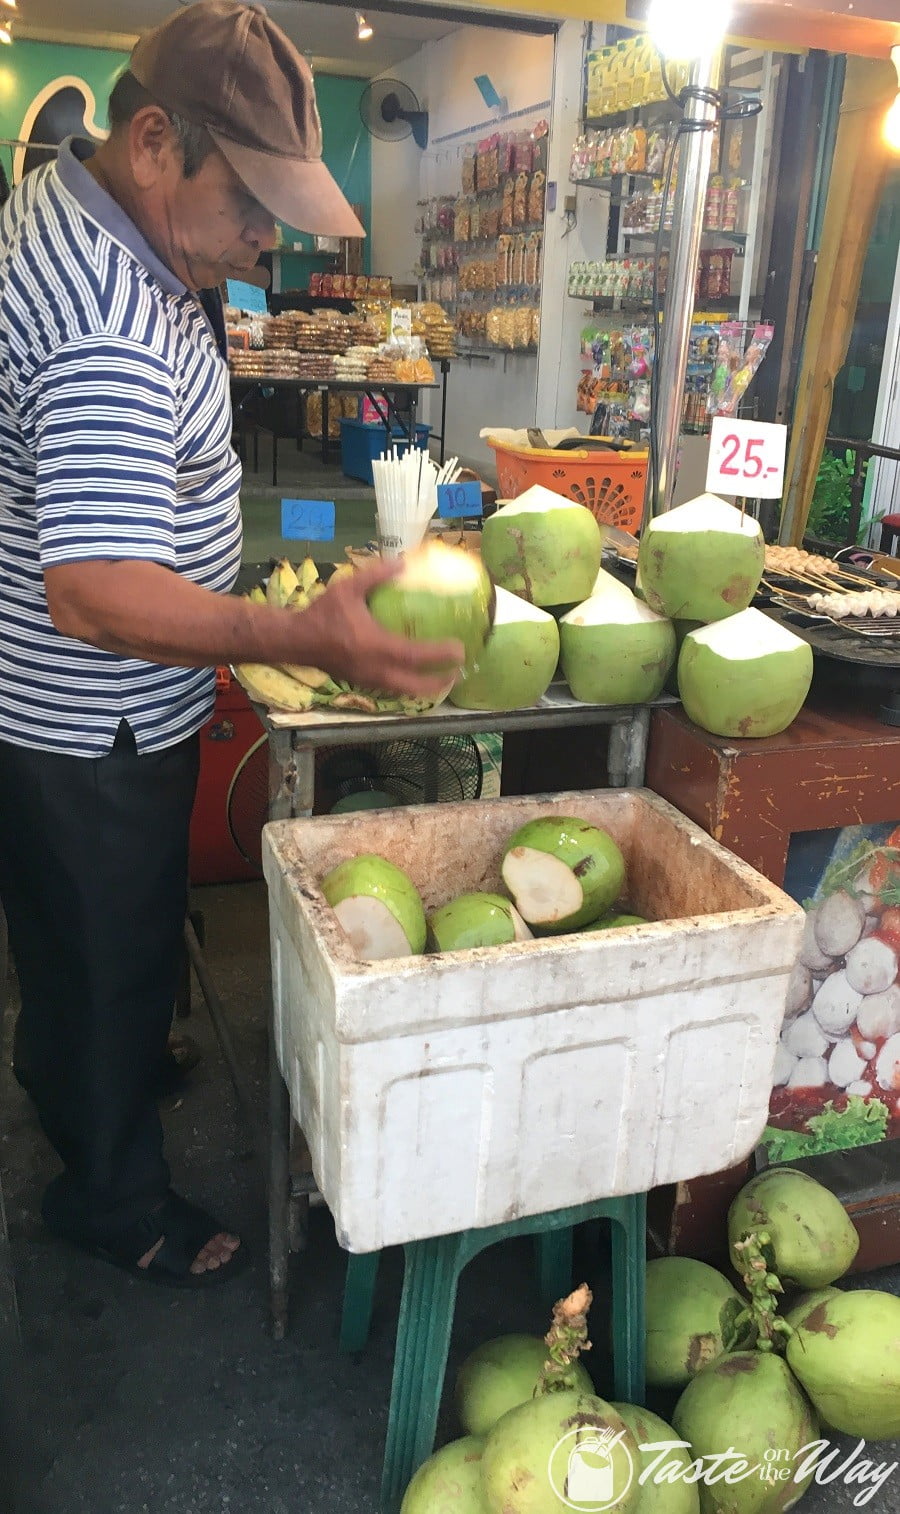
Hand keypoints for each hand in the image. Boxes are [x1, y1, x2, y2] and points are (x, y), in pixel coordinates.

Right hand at [292, 558, 464, 696]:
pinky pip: (391, 689)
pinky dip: (407, 685)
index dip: (440, 655)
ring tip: (442, 679)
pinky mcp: (361, 683)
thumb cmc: (322, 614)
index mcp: (375, 646)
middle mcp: (374, 669)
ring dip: (425, 688)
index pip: (415, 655)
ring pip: (403, 691)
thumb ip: (376, 574)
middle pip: (415, 686)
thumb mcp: (347, 588)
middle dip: (439, 683)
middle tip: (458, 674)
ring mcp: (367, 680)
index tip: (460, 649)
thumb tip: (403, 563)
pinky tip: (414, 675)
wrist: (294, 641)